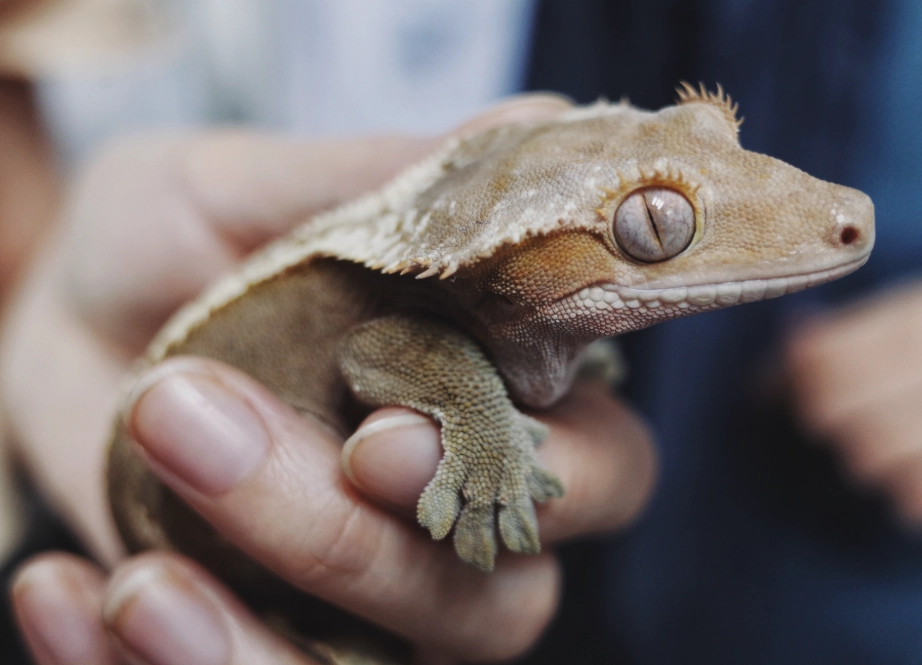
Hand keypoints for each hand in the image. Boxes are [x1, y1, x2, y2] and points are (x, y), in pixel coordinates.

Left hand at [2, 94, 656, 661]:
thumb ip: (381, 181)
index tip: (384, 433)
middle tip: (204, 433)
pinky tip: (66, 594)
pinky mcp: (273, 643)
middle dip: (362, 549)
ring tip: (136, 568)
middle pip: (498, 602)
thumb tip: (534, 124)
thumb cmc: (170, 250)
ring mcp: (368, 604)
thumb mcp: (244, 193)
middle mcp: (453, 520)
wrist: (58, 328)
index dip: (532, 473)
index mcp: (495, 404)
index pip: (595, 467)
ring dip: (250, 638)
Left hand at [786, 276, 921, 525]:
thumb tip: (772, 374)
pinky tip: (920, 469)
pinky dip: (908, 490)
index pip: (822, 361)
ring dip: (864, 456)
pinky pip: (917, 499)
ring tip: (886, 442)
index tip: (797, 389)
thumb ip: (848, 335)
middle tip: (839, 420)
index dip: (794, 379)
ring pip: (868, 459)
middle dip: (825, 419)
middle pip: (835, 412)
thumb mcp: (920, 314)